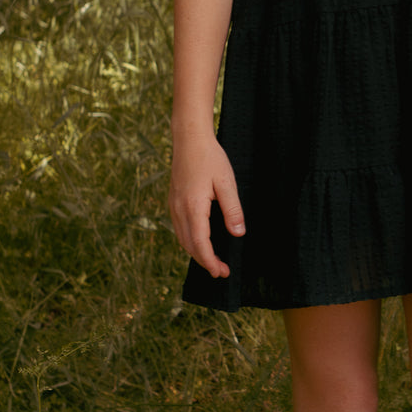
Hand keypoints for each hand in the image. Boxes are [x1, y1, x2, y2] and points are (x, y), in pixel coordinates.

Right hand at [168, 134, 244, 277]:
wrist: (189, 139)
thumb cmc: (210, 158)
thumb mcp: (227, 183)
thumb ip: (232, 210)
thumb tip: (238, 234)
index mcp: (193, 207)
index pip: (200, 244)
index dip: (210, 262)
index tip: (221, 272)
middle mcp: (179, 210)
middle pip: (189, 246)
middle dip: (205, 261)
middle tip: (221, 271)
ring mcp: (173, 205)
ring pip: (182, 238)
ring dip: (196, 253)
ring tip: (212, 260)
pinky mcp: (173, 201)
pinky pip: (179, 228)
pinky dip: (189, 241)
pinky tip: (200, 241)